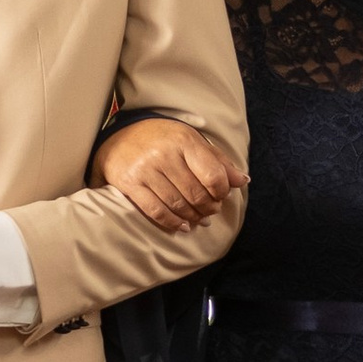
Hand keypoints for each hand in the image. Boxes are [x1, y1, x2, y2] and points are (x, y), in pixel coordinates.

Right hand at [93, 116, 246, 228]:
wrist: (120, 135)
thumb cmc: (162, 139)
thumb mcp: (191, 141)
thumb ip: (218, 161)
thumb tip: (243, 181)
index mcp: (183, 141)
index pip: (213, 175)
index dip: (222, 191)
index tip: (221, 195)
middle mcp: (163, 154)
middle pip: (196, 194)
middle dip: (208, 207)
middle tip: (211, 211)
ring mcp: (145, 170)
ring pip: (177, 205)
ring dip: (193, 217)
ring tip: (199, 219)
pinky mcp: (130, 184)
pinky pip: (156, 211)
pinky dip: (173, 223)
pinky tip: (183, 225)